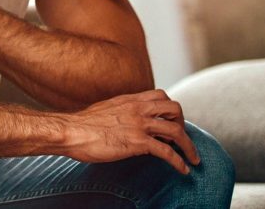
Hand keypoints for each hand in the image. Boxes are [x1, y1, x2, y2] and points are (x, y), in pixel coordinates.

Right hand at [60, 90, 199, 173]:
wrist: (70, 131)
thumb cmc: (81, 124)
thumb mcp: (105, 110)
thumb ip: (120, 112)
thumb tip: (126, 122)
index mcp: (129, 100)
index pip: (159, 95)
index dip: (169, 109)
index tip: (170, 122)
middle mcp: (137, 109)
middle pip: (174, 108)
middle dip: (183, 123)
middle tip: (181, 138)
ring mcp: (139, 125)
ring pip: (176, 130)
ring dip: (189, 146)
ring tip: (194, 159)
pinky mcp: (137, 142)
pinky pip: (167, 152)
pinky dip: (179, 162)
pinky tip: (183, 170)